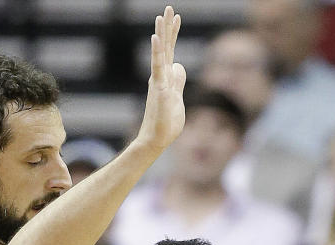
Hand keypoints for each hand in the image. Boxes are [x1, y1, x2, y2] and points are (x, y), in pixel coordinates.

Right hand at [136, 7, 185, 154]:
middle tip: (169, 8)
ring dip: (162, 34)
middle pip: (166, 47)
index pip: (170, 51)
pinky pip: (157, 67)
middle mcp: (160, 77)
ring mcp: (159, 82)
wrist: (156, 141)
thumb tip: (179, 66)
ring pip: (161, 54)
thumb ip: (178, 82)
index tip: (176, 17)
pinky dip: (157, 52)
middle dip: (168, 27)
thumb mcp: (178, 99)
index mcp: (165, 78)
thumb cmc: (166, 124)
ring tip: (162, 16)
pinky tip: (155, 38)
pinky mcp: (158, 89)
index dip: (173, 34)